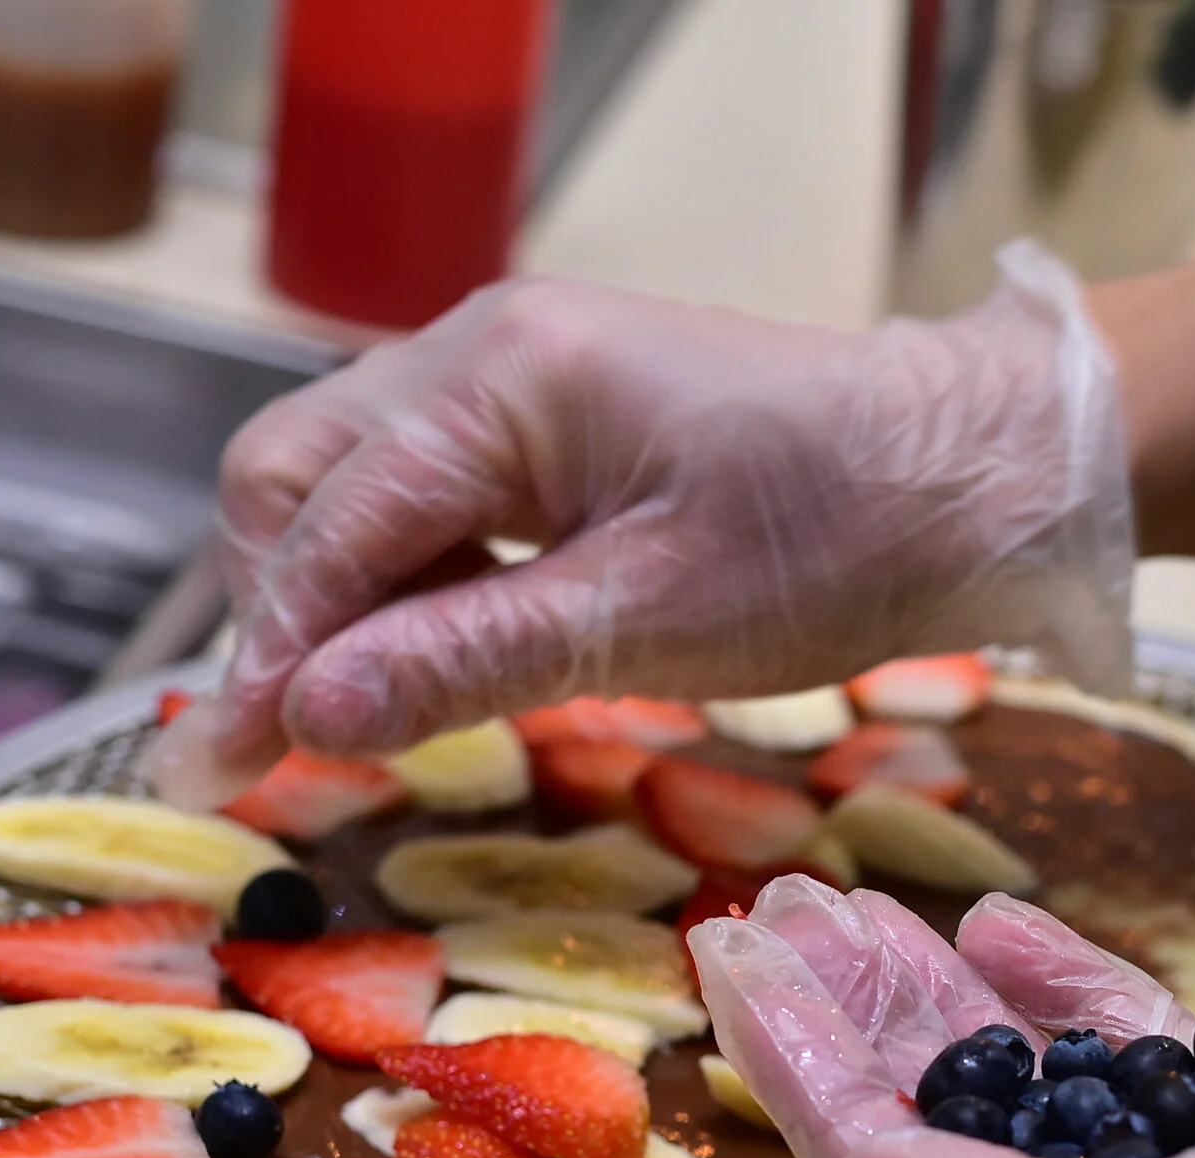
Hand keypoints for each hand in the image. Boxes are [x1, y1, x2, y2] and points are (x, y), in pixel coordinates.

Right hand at [151, 244, 1132, 807]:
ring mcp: (522, 371)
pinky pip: (434, 485)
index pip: (326, 525)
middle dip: (280, 609)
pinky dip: (410, 570)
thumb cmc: (835, 537)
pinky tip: (436, 647)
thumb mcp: (647, 620)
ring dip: (339, 592)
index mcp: (503, 376)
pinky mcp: (561, 412)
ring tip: (358, 711)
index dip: (269, 659)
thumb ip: (466, 657)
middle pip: (300, 474)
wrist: (971, 473)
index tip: (223, 774)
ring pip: (356, 479)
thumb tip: (308, 713)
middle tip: (286, 745)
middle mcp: (487, 347)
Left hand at [688, 879, 1194, 1157]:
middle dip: (855, 1026)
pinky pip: (1138, 1061)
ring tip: (852, 902)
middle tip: (775, 909)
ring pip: (1032, 1094)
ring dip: (941, 999)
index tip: (735, 967)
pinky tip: (1000, 928)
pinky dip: (1068, 996)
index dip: (805, 1080)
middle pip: (947, 1145)